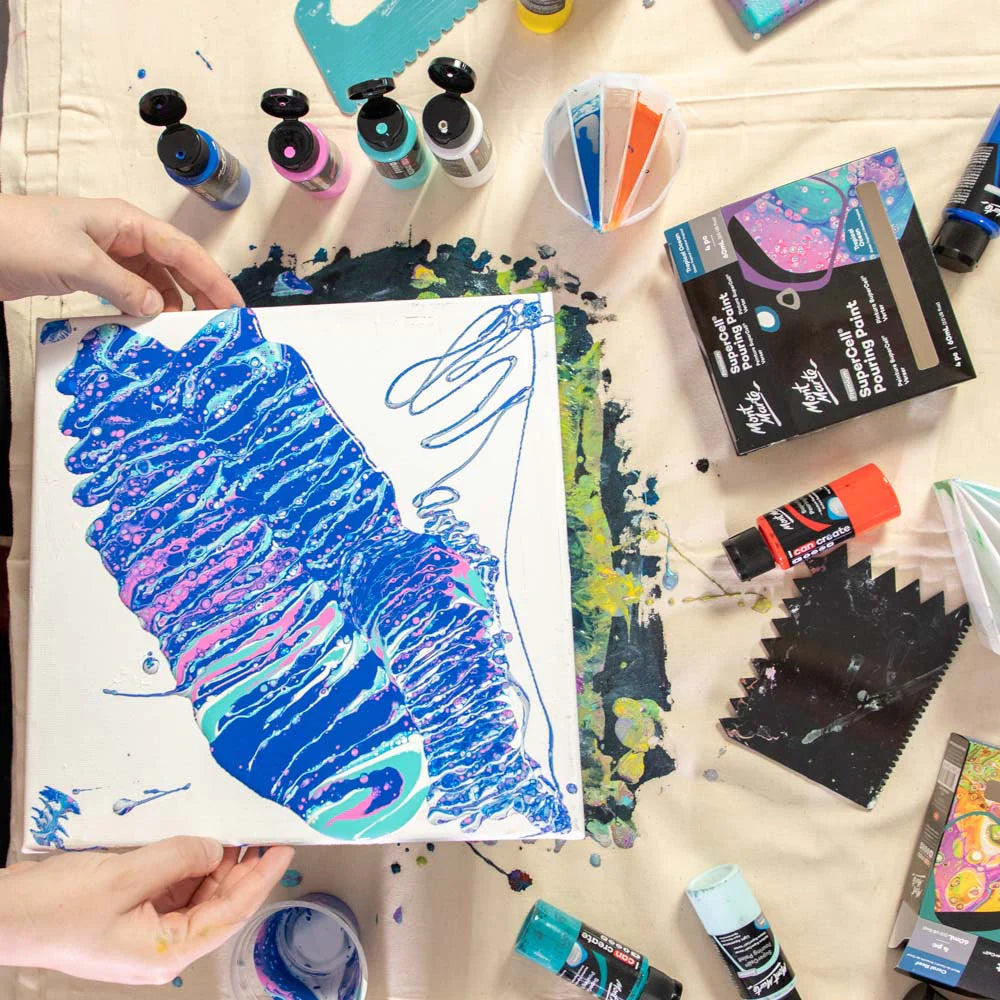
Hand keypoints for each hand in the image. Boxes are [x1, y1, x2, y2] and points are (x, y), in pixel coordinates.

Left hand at [0, 195, 242, 314]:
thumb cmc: (17, 236)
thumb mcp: (78, 263)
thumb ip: (124, 286)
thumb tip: (157, 308)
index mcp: (125, 221)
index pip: (183, 251)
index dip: (213, 278)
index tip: (234, 305)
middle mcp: (121, 236)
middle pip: (175, 266)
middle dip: (199, 294)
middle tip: (220, 325)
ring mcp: (105, 256)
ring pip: (153, 282)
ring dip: (169, 306)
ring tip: (184, 333)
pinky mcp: (89, 274)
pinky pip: (129, 293)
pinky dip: (141, 310)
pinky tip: (147, 328)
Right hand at [0, 838, 293, 983]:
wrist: (1, 916)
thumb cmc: (53, 910)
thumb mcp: (125, 877)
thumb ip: (179, 858)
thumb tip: (216, 848)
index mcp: (166, 952)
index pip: (232, 912)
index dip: (262, 879)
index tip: (284, 850)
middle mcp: (162, 946)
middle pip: (220, 904)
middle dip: (245, 868)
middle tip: (266, 832)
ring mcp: (146, 930)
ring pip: (200, 893)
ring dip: (219, 863)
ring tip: (239, 829)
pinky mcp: (131, 914)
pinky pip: (175, 886)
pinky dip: (192, 863)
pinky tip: (202, 839)